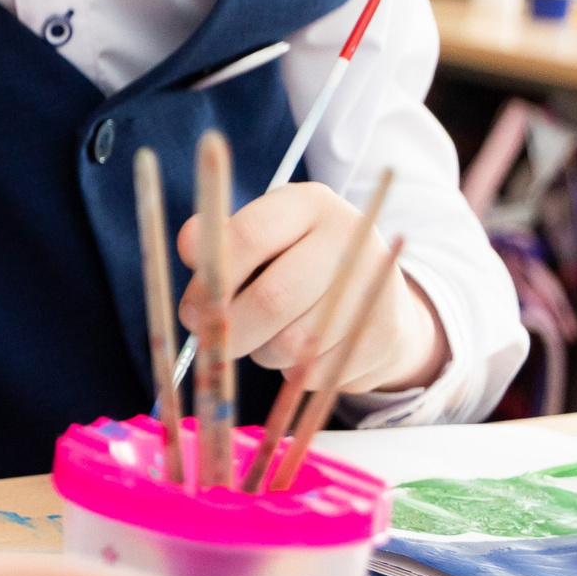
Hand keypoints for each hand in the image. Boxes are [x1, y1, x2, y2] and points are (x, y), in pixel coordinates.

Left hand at [177, 181, 446, 392]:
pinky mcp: (386, 335)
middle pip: (273, 298)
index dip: (210, 279)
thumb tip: (192, 251)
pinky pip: (316, 372)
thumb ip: (220, 240)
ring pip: (292, 343)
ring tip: (262, 336)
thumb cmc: (295, 260)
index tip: (191, 306)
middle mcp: (351, 239)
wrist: (374, 296)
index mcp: (310, 203)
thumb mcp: (260, 233)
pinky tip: (299, 350)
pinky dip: (292, 370)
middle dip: (229, 328)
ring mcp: (375, 288)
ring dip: (261, 350)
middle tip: (208, 337)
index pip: (248, 237)